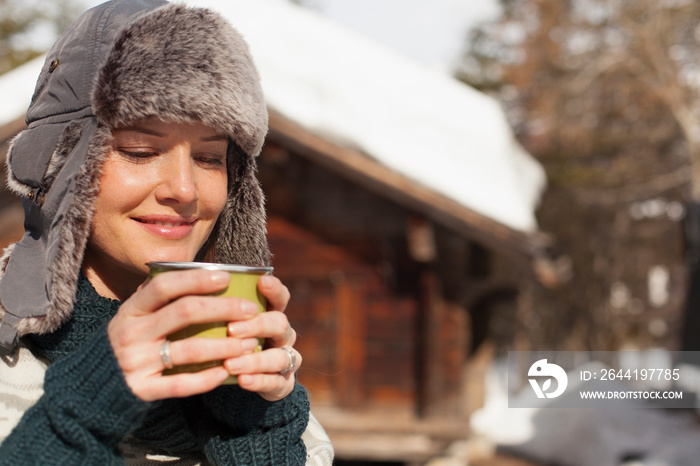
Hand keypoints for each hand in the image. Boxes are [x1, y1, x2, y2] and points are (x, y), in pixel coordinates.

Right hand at [107, 269, 260, 401]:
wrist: (94, 387)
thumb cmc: (127, 342)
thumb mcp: (132, 315)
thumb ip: (156, 295)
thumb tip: (194, 269)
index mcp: (131, 310)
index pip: (164, 286)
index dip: (196, 279)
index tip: (226, 277)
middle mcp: (132, 333)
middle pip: (185, 312)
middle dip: (223, 308)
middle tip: (251, 309)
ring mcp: (136, 362)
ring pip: (189, 349)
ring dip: (224, 345)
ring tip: (249, 343)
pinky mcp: (142, 389)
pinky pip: (180, 384)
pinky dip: (206, 379)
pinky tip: (225, 372)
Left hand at [223, 274, 301, 401]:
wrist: (244, 378)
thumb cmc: (230, 343)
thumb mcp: (225, 324)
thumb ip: (217, 308)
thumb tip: (190, 283)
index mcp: (271, 315)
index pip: (280, 298)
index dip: (274, 289)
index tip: (261, 281)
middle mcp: (282, 335)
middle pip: (280, 324)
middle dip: (257, 325)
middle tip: (232, 329)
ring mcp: (285, 359)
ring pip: (281, 356)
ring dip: (256, 359)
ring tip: (231, 363)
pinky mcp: (282, 383)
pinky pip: (276, 382)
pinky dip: (259, 381)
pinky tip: (243, 380)